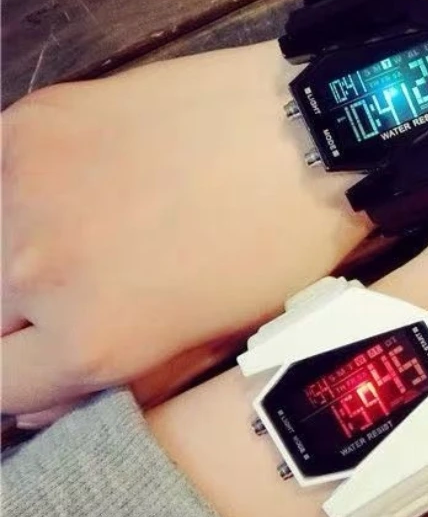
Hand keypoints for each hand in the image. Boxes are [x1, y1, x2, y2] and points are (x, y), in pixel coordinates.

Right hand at [1, 43, 369, 416]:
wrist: (307, 138)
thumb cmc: (282, 249)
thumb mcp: (210, 341)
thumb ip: (119, 373)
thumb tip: (48, 392)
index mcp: (92, 343)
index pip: (0, 390)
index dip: (26, 377)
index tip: (47, 354)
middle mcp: (34, 275)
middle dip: (19, 319)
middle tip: (77, 289)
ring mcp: (22, 191)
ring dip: (19, 251)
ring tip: (79, 232)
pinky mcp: (28, 124)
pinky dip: (26, 191)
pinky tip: (79, 180)